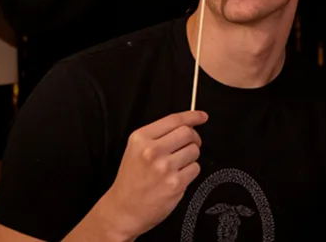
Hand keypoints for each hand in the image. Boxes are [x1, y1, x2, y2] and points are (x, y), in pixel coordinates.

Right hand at [94, 111, 207, 237]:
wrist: (123, 210)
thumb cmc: (131, 180)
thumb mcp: (136, 149)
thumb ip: (159, 135)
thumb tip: (188, 123)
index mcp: (141, 138)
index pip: (174, 119)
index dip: (193, 116)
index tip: (202, 116)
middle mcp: (152, 151)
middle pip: (188, 133)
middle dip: (193, 138)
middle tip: (189, 145)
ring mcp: (164, 168)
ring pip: (194, 151)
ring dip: (191, 157)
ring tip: (177, 166)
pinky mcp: (175, 184)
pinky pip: (195, 169)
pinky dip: (190, 172)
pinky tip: (177, 177)